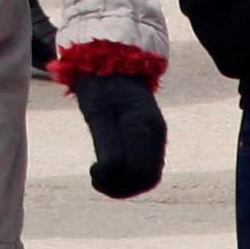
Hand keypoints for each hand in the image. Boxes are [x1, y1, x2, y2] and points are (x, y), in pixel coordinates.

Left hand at [75, 69, 169, 198]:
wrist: (112, 62)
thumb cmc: (100, 85)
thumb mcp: (96, 111)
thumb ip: (105, 141)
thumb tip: (110, 172)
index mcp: (144, 125)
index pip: (139, 171)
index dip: (115, 181)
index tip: (93, 171)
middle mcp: (156, 133)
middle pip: (146, 178)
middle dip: (120, 187)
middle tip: (95, 178)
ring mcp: (156, 136)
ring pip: (148, 177)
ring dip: (124, 185)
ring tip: (100, 178)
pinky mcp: (151, 138)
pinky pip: (146, 168)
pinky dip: (128, 176)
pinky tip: (109, 171)